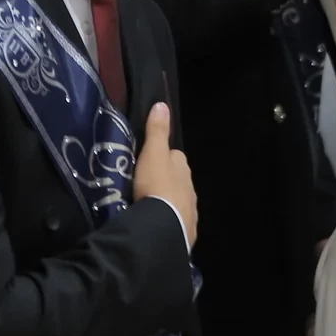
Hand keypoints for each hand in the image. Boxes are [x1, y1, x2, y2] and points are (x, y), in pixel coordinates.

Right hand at [133, 102, 197, 247]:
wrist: (163, 225)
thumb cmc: (156, 184)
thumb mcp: (153, 154)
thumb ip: (157, 131)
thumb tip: (162, 105)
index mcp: (183, 168)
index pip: (174, 157)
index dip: (162, 157)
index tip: (147, 162)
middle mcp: (190, 188)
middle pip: (177, 180)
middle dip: (165, 181)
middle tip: (144, 186)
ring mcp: (189, 210)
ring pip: (177, 201)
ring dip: (166, 202)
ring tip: (148, 207)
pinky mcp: (185, 231)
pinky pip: (175, 221)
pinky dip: (168, 220)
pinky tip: (157, 224)